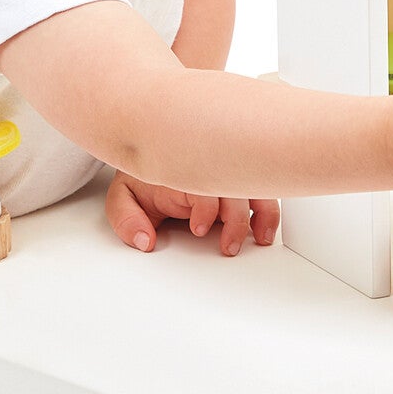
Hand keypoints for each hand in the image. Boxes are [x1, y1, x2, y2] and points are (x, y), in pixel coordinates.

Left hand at [105, 172, 279, 256]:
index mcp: (181, 169)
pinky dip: (269, 209)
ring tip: (260, 238)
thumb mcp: (123, 197)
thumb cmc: (143, 176)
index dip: (204, 209)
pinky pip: (263, 190)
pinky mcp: (239, 181)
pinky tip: (267, 228)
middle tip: (228, 245)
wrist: (152, 148)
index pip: (201, 185)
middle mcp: (208, 168)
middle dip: (236, 219)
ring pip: (254, 186)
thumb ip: (127, 220)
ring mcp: (225, 173)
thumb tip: (145, 241)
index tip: (198, 229)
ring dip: (261, 214)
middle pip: (234, 187)